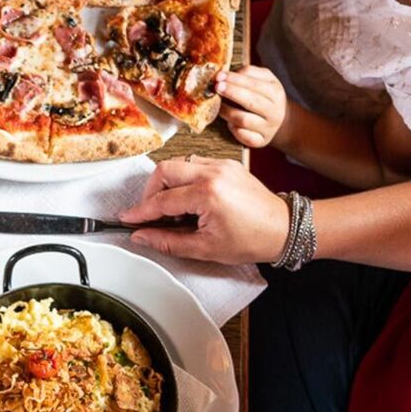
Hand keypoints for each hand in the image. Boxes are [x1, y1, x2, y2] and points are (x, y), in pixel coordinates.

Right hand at [118, 157, 290, 264]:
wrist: (283, 228)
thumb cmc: (252, 239)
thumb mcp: (205, 248)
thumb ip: (168, 241)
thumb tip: (141, 237)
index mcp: (208, 194)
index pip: (162, 200)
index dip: (140, 212)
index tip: (127, 219)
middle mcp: (213, 172)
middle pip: (164, 170)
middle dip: (150, 192)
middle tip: (149, 212)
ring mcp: (221, 164)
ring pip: (178, 163)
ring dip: (166, 183)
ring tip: (171, 208)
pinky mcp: (226, 164)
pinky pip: (194, 163)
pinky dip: (183, 178)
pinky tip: (188, 199)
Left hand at [217, 66, 285, 149]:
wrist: (280, 120)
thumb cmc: (265, 95)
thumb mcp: (264, 80)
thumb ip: (249, 73)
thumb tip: (227, 74)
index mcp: (276, 92)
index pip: (254, 84)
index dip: (235, 79)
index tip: (219, 76)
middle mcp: (275, 111)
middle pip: (250, 102)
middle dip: (231, 93)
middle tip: (216, 87)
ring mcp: (268, 128)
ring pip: (243, 120)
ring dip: (227, 112)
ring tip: (218, 106)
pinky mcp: (260, 141)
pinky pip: (243, 136)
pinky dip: (233, 129)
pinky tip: (229, 123)